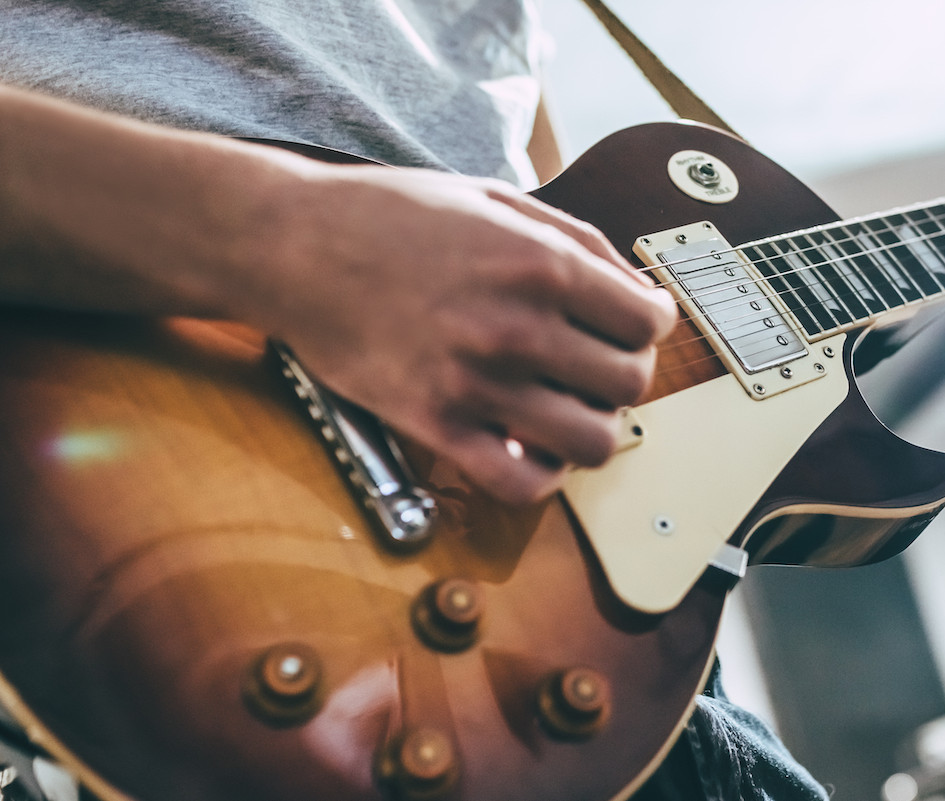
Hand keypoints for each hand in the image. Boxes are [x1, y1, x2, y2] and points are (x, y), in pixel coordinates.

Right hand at [248, 165, 675, 504]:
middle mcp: (516, 326)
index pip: (646, 321)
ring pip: (591, 442)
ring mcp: (475, 382)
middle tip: (596, 365)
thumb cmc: (393, 216)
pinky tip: (529, 442)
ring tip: (568, 407)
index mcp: (540, 263)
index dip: (649, 325)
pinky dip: (542, 474)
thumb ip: (578, 240)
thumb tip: (637, 291)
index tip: (631, 326)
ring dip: (591, 428)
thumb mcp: (496, 197)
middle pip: (629, 383)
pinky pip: (521, 483)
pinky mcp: (434, 425)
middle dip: (624, 374)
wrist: (293, 245)